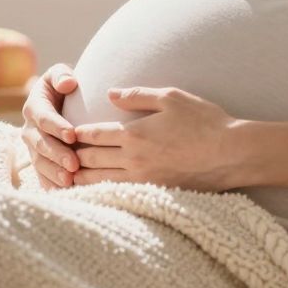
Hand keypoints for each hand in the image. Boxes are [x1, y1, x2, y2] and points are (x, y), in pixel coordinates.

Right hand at [20, 62, 81, 190]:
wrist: (62, 101)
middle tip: (74, 164)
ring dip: (53, 172)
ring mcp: (32, 148)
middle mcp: (29, 129)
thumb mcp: (60, 74)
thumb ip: (62, 75)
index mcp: (34, 107)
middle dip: (56, 154)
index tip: (72, 135)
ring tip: (69, 181)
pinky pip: (41, 175)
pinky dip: (51, 184)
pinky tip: (64, 192)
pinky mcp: (38, 161)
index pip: (43, 118)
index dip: (57, 127)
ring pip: (39, 162)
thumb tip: (68, 83)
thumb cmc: (64, 85)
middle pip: (40, 144)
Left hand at [69, 86, 242, 192]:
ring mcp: (142, 179)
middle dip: (70, 156)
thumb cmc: (204, 121)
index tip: (62, 131)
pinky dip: (99, 192)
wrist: (231, 153)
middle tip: (55, 155)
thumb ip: (137, 95)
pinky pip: (117, 194)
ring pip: (99, 181)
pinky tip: (93, 191)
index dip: (74, 133)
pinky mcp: (153, 192)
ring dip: (79, 178)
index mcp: (134, 134)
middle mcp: (133, 160)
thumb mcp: (171, 97)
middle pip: (89, 160)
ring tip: (65, 176)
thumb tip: (110, 93)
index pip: (92, 135)